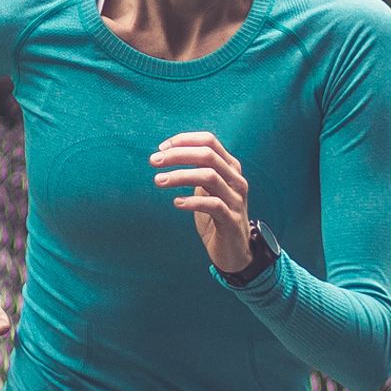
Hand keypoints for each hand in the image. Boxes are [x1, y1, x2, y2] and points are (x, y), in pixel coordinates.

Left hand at [149, 131, 252, 272]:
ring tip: (159, 180)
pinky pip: (213, 205)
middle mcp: (236, 179)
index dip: (184, 140)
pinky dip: (192, 201)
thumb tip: (167, 154)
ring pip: (209, 177)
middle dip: (178, 155)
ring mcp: (236, 199)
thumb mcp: (207, 189)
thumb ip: (196, 170)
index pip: (209, 141)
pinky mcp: (232, 220)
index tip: (161, 148)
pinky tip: (176, 202)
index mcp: (230, 167)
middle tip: (154, 161)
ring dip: (180, 176)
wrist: (234, 250)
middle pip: (207, 155)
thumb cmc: (216, 216)